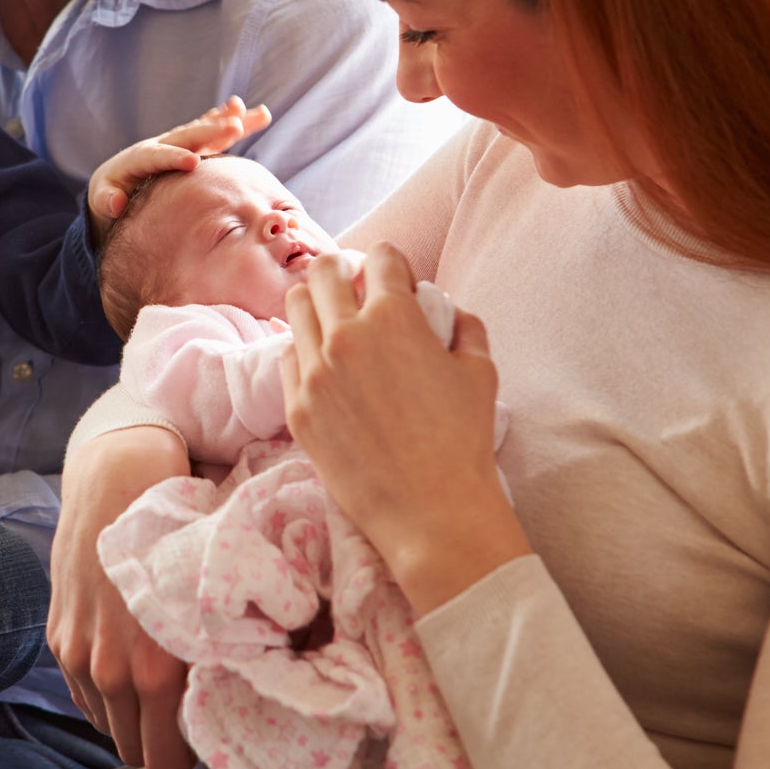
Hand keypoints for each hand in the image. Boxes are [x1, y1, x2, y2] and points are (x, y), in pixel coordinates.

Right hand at [49, 425, 197, 768]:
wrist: (118, 477)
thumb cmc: (181, 532)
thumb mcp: (214, 596)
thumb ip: (223, 653)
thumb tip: (255, 691)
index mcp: (157, 669)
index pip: (167, 761)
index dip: (191, 755)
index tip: (209, 730)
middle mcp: (112, 671)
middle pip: (134, 752)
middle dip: (162, 740)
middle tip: (189, 711)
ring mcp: (79, 657)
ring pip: (107, 727)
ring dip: (132, 716)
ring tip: (160, 685)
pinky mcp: (58, 639)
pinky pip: (85, 697)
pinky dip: (107, 693)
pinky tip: (129, 664)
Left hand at [86, 96, 272, 238]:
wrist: (116, 181)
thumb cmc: (109, 195)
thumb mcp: (101, 199)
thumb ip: (105, 200)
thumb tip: (115, 203)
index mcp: (139, 158)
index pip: (157, 156)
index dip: (174, 157)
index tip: (193, 162)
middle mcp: (162, 144)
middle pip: (188, 135)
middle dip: (210, 131)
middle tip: (235, 127)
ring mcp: (179, 144)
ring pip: (206, 130)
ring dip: (230, 121)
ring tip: (257, 113)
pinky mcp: (192, 148)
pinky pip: (214, 134)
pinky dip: (233, 124)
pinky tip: (255, 116)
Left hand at [281, 243, 530, 615]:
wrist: (432, 512)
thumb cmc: (464, 441)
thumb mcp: (481, 371)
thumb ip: (463, 326)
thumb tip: (446, 310)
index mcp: (394, 317)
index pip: (381, 256)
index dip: (393, 264)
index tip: (398, 280)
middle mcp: (346, 336)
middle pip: (323, 270)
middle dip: (343, 270)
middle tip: (358, 289)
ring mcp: (314, 372)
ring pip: (296, 307)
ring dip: (317, 304)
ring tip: (336, 324)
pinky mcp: (297, 408)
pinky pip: (288, 357)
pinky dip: (306, 351)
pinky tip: (326, 367)